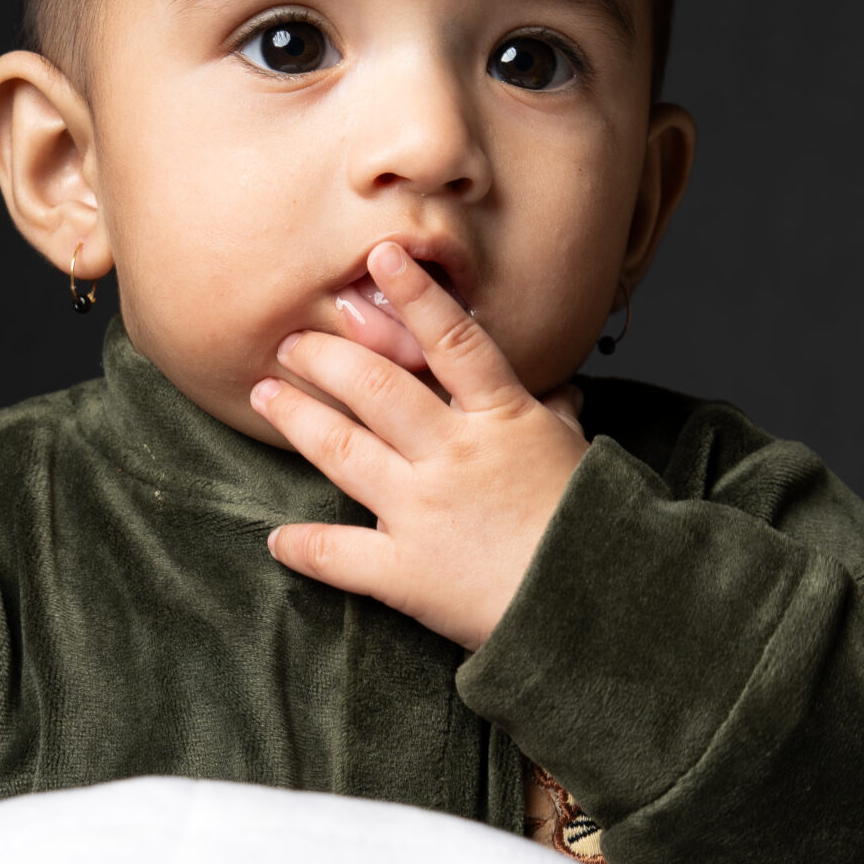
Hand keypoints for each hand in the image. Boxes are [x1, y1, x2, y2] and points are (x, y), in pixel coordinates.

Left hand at [252, 242, 587, 650]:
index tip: (381, 256)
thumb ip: (554, 417)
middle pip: (377, 388)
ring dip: (299, 419)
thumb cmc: (594, 527)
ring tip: (265, 392)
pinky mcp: (408, 572)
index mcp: (504, 420)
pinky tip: (277, 538)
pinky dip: (305, 546)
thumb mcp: (577, 456)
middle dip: (327, 356)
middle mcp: (456, 455)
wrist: (598, 607)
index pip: (454, 341)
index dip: (416, 296)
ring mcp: (426, 512)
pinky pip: (342, 554)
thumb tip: (559, 386)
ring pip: (345, 452)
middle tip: (291, 338)